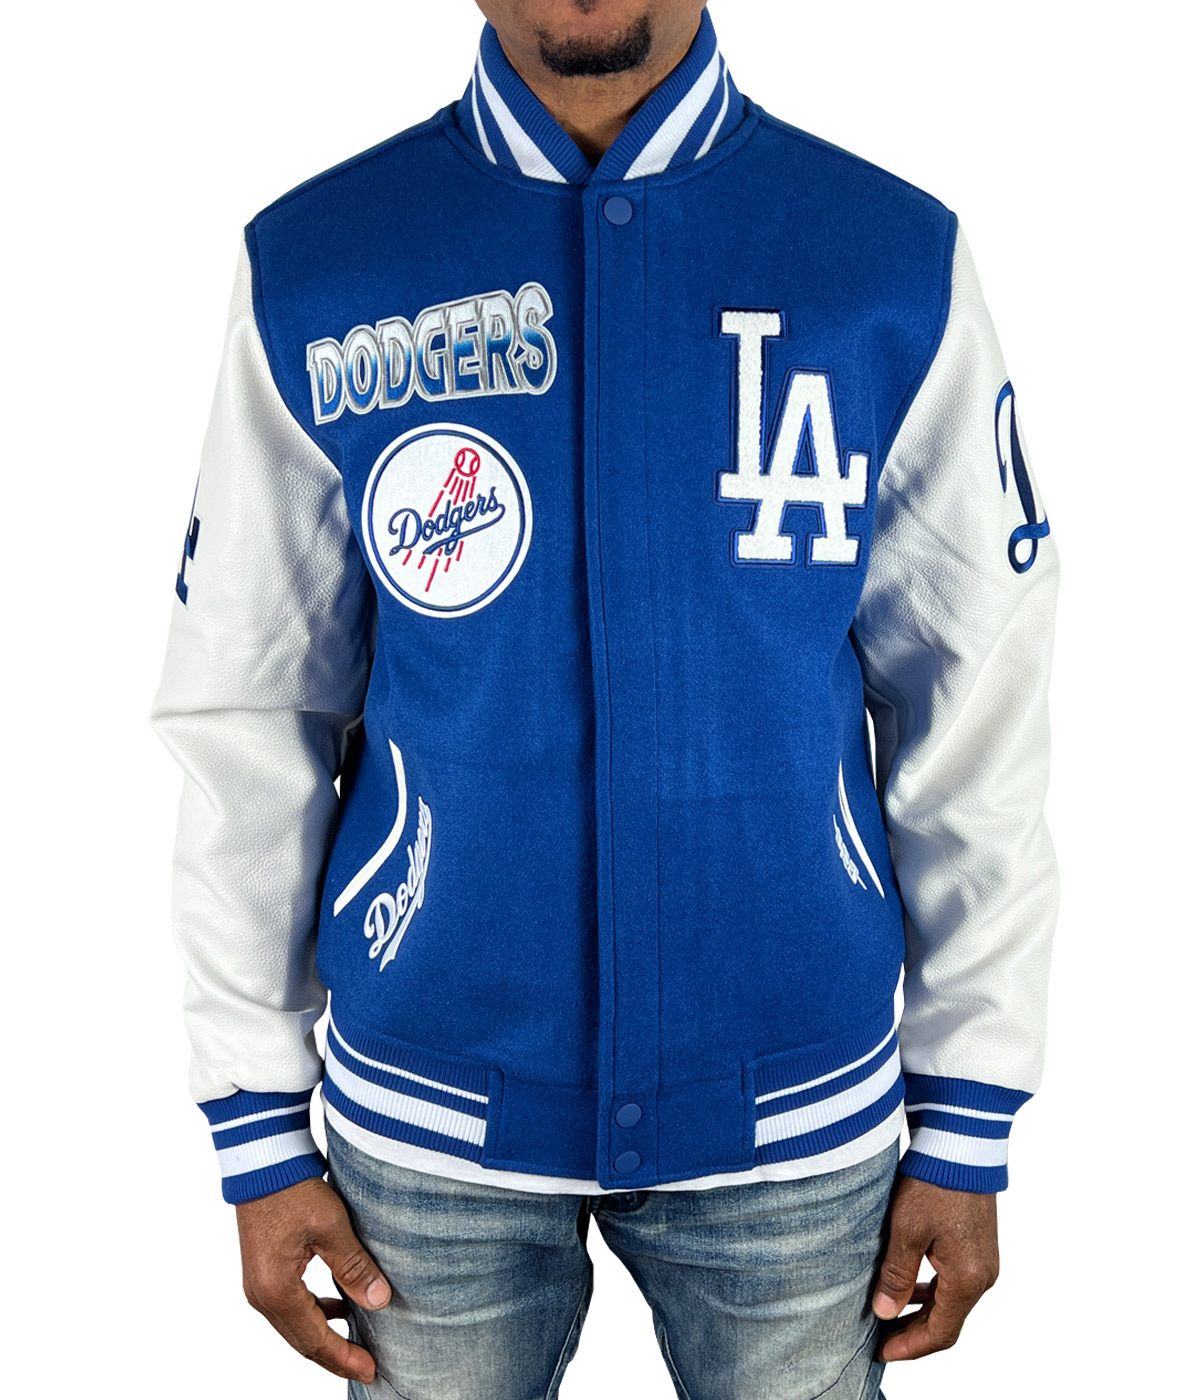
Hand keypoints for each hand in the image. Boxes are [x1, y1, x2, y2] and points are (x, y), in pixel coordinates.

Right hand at [235, 1176, 391, 1382]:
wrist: (262, 1162)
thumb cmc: (293, 1190)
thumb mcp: (331, 1227)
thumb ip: (354, 1267)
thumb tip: (378, 1301)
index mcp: (277, 1291)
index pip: (314, 1341)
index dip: (344, 1358)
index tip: (370, 1370)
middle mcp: (262, 1295)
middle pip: (301, 1341)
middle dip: (335, 1355)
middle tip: (368, 1365)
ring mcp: (258, 1284)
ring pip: (295, 1326)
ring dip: (324, 1336)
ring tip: (356, 1342)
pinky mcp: (263, 1271)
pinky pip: (289, 1306)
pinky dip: (314, 1314)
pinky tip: (337, 1307)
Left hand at [871, 1176, 998, 1361]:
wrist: (962, 1144)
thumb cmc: (935, 1183)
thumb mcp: (907, 1231)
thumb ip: (896, 1276)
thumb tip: (885, 1312)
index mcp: (968, 1279)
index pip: (940, 1332)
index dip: (910, 1347)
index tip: (882, 1352)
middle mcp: (983, 1276)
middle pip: (947, 1321)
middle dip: (913, 1333)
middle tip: (880, 1338)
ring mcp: (984, 1261)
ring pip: (950, 1302)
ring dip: (921, 1312)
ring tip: (888, 1314)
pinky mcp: (978, 1245)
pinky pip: (954, 1282)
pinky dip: (931, 1291)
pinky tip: (908, 1285)